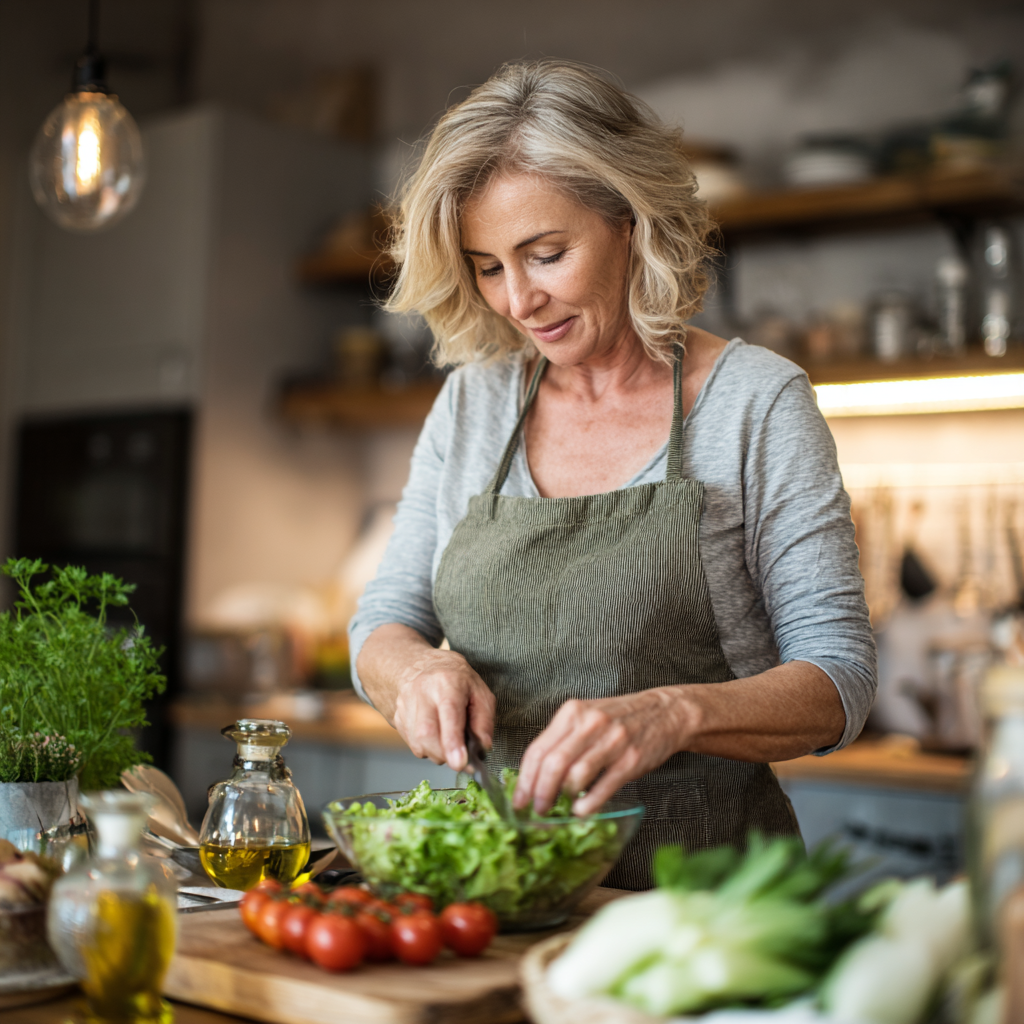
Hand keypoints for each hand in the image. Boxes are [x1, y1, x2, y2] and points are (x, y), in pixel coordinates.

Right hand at [392, 648, 495, 771]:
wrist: (421, 665)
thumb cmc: (456, 680)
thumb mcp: (480, 692)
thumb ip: (484, 720)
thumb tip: (483, 747)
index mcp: (447, 682)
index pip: (448, 714)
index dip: (453, 741)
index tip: (460, 763)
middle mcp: (422, 691)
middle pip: (426, 733)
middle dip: (444, 755)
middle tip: (460, 760)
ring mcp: (405, 704)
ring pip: (417, 743)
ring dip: (436, 753)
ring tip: (448, 741)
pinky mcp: (397, 716)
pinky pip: (411, 744)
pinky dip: (427, 749)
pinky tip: (436, 736)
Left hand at [513, 689, 691, 815]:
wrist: (663, 712)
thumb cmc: (619, 719)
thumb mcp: (586, 718)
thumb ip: (561, 740)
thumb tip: (534, 777)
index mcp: (572, 712)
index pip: (538, 749)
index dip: (524, 779)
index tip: (518, 799)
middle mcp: (590, 723)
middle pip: (553, 763)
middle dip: (540, 792)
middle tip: (537, 809)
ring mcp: (612, 741)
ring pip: (576, 774)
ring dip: (563, 798)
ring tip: (559, 809)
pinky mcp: (631, 759)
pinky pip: (604, 786)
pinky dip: (589, 803)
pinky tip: (581, 811)